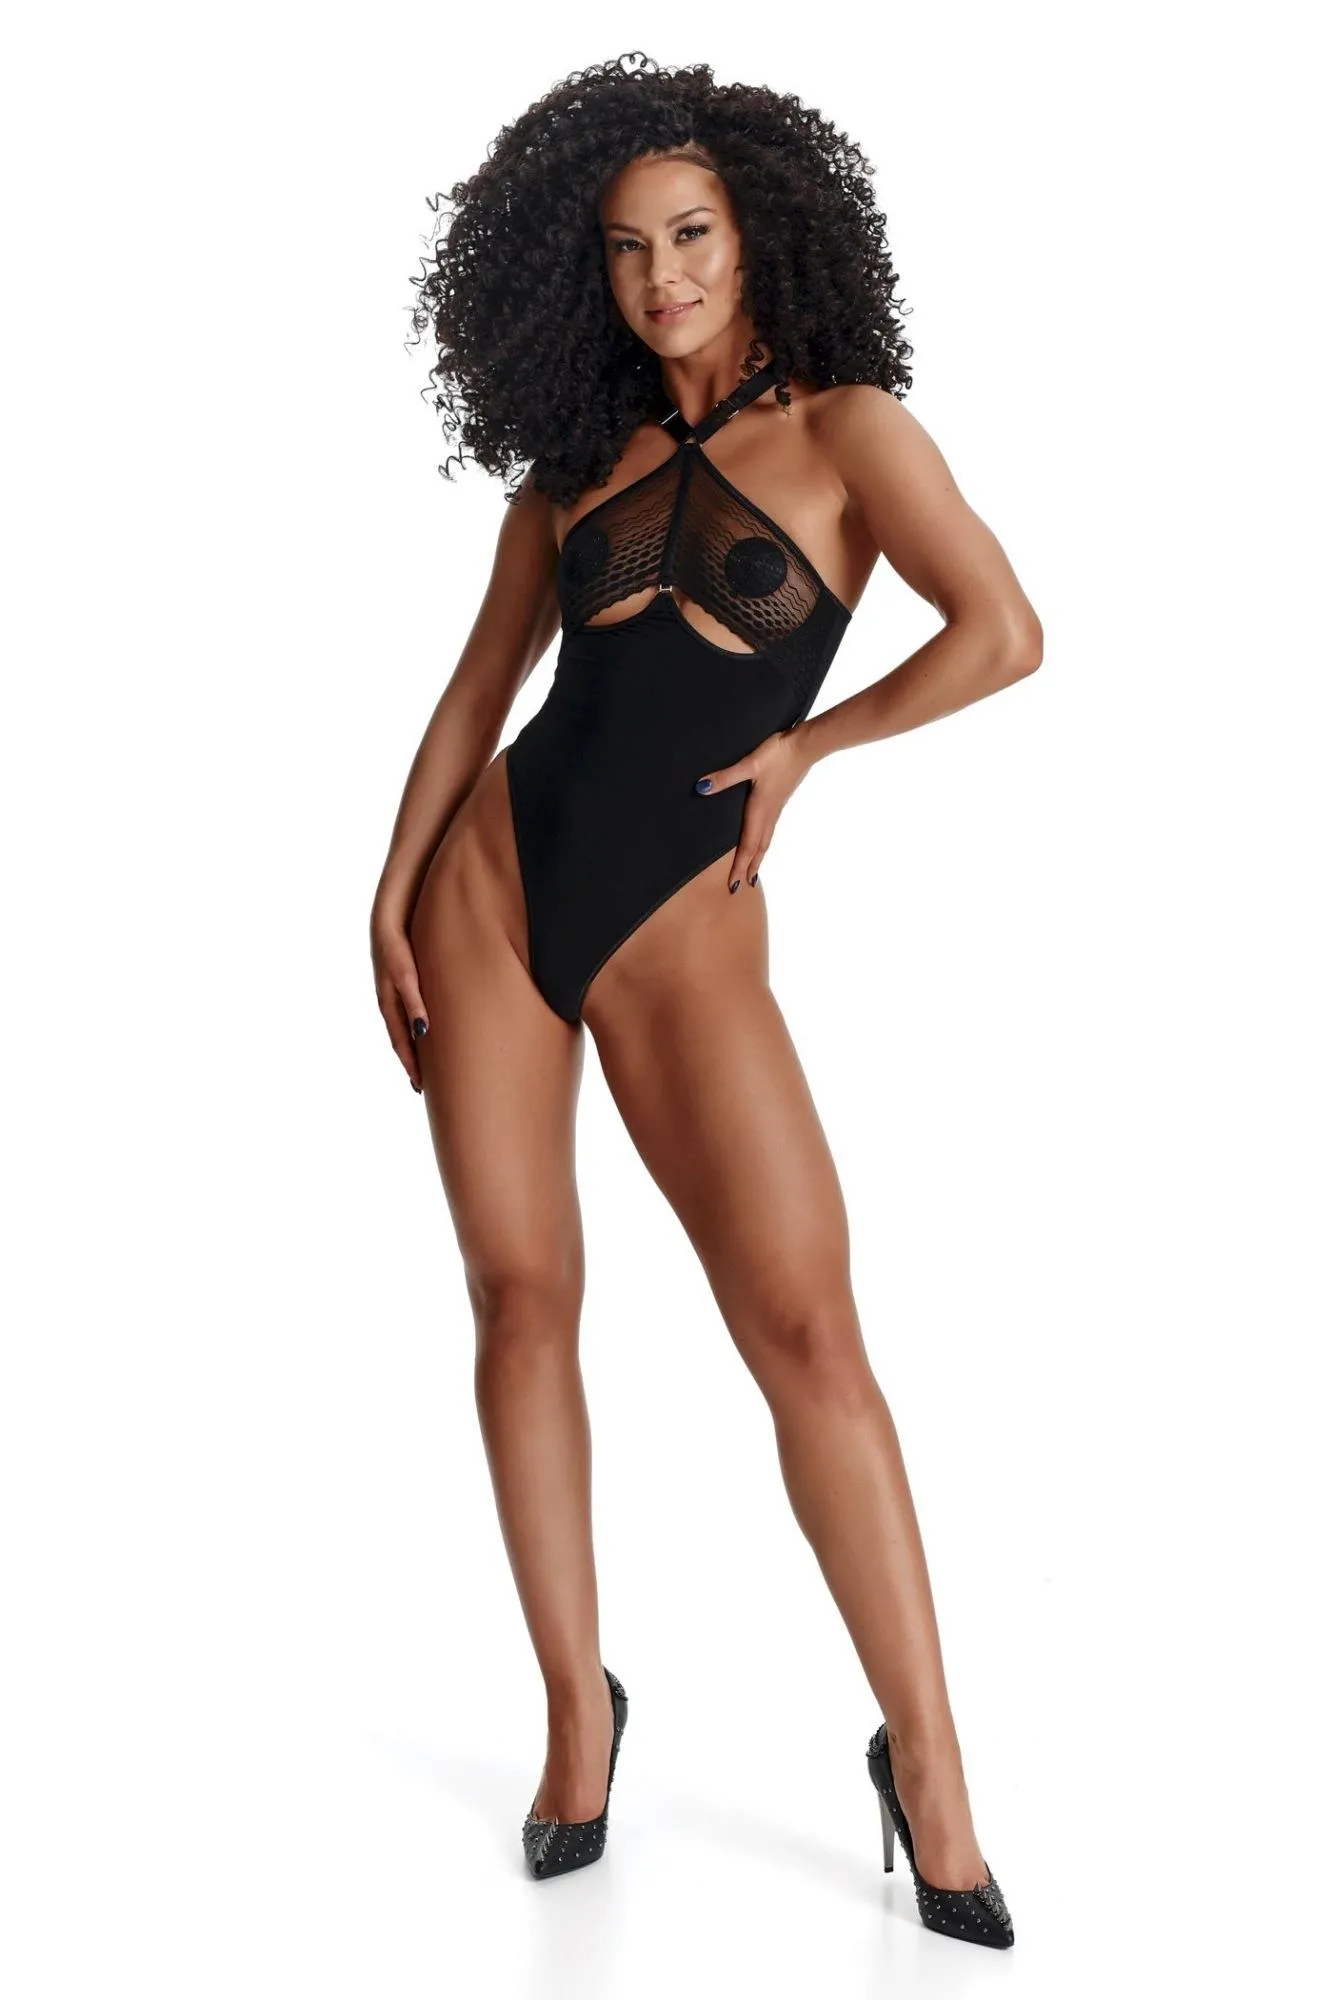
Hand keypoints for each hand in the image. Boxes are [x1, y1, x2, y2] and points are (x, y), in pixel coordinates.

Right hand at [370, 905, 429, 1093]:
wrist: (395, 899)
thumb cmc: (396, 933)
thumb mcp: (403, 968)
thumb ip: (412, 997)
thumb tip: (423, 1031)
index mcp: (388, 997)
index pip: (399, 1039)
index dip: (409, 1062)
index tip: (420, 1086)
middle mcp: (392, 993)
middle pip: (402, 1034)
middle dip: (413, 1059)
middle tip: (427, 1085)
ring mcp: (398, 982)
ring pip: (408, 1021)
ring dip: (418, 1043)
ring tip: (432, 1063)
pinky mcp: (408, 970)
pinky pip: (414, 1003)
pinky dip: (421, 1020)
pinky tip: (433, 1024)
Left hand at [693, 722, 814, 890]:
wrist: (805, 746)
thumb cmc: (778, 754)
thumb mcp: (749, 764)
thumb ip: (725, 777)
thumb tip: (701, 788)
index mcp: (759, 811)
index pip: (747, 847)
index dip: (739, 867)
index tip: (734, 886)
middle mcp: (768, 815)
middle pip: (757, 849)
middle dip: (749, 868)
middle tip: (742, 887)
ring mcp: (775, 809)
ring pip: (765, 841)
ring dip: (758, 858)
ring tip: (753, 872)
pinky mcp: (779, 801)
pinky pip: (769, 830)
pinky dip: (764, 843)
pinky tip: (762, 839)